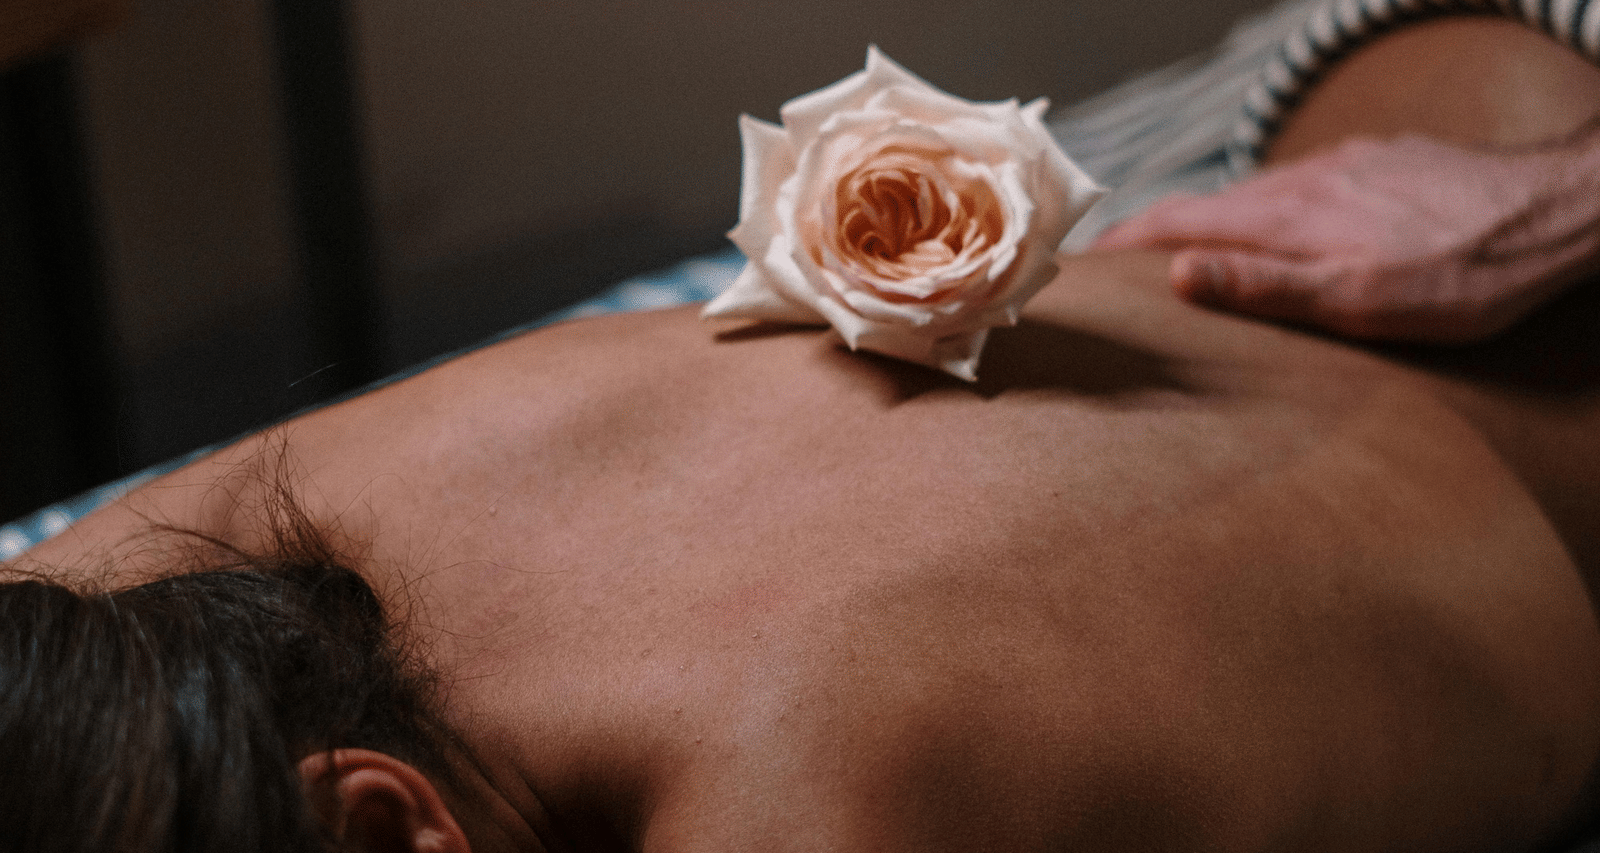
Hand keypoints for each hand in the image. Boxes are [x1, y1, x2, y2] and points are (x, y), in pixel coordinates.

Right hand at [1093, 132, 1599, 342]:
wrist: (1562, 213)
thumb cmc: (1466, 274)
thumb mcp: (1360, 301)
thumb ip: (1265, 285)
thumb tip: (1175, 272)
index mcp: (1287, 216)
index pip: (1177, 221)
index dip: (1123, 242)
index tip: (1082, 262)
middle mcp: (1304, 179)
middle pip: (1208, 205)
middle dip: (1156, 234)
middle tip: (1119, 269)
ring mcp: (1342, 166)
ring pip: (1255, 196)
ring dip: (1213, 224)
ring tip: (1189, 259)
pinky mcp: (1378, 163)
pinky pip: (1300, 188)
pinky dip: (1268, 215)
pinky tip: (1284, 236)